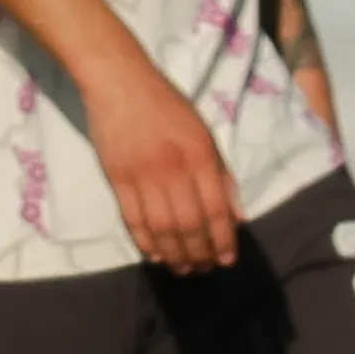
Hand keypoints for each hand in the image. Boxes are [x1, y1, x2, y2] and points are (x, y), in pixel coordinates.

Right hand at [84, 52, 238, 271]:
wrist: (120, 84)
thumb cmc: (169, 107)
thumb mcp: (206, 135)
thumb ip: (222, 175)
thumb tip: (237, 216)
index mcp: (201, 156)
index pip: (217, 209)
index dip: (223, 239)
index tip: (227, 259)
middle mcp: (174, 169)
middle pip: (189, 224)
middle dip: (200, 252)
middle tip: (205, 269)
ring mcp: (142, 175)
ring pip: (162, 227)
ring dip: (175, 253)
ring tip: (185, 269)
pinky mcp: (117, 177)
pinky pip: (132, 218)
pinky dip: (146, 241)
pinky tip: (157, 255)